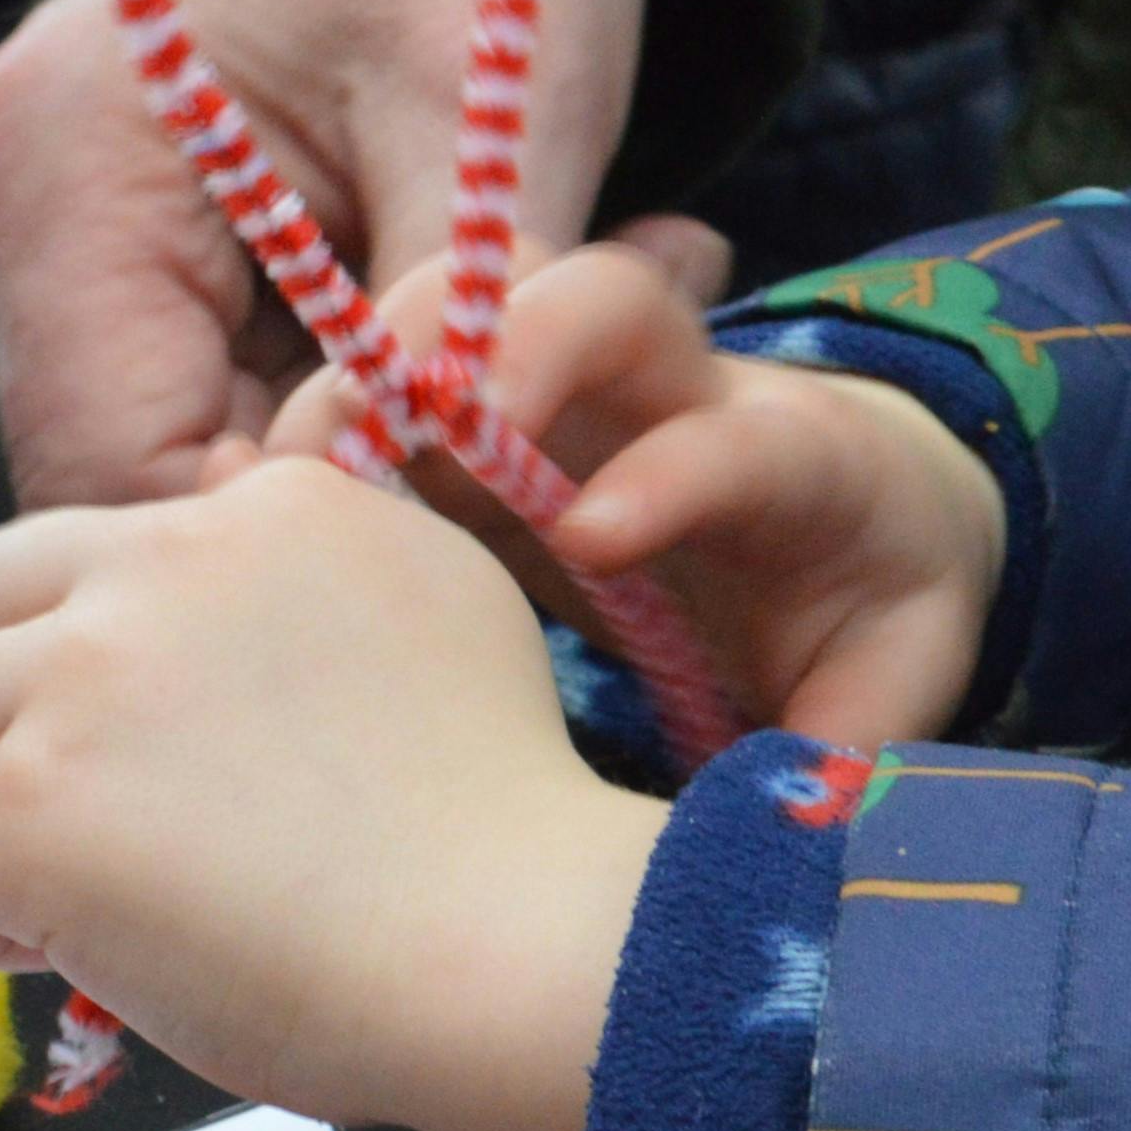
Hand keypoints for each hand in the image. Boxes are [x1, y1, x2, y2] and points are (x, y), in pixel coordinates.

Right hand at [0, 0, 649, 509]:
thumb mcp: (485, 111)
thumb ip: (464, 323)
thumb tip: (471, 496)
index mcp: (56, 169)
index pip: (126, 480)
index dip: (291, 540)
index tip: (457, 530)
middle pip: (138, 490)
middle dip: (336, 508)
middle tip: (524, 476)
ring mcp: (8, 266)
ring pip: (172, 469)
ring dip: (340, 469)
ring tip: (502, 403)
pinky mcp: (62, 285)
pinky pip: (185, 416)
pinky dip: (317, 423)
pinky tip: (430, 377)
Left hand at [0, 452, 662, 1130]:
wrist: (517, 947)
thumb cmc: (502, 833)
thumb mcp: (443, 617)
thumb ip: (317, 579)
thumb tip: (218, 542)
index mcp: (273, 510)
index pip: (105, 552)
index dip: (121, 661)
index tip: (194, 754)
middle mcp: (164, 563)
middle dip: (14, 707)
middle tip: (108, 814)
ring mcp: (87, 679)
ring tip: (101, 899)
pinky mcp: (28, 804)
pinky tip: (83, 954)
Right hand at [268, 244, 1007, 745]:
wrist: (851, 528)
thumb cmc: (864, 619)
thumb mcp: (892, 685)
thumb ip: (851, 745)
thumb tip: (793, 827)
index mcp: (795, 462)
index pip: (735, 441)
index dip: (668, 474)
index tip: (590, 540)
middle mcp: (674, 395)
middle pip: (594, 303)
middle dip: (499, 346)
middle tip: (407, 430)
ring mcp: (568, 395)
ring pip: (472, 315)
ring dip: (379, 373)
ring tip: (293, 472)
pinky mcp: (480, 428)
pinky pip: (394, 385)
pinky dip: (319, 426)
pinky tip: (238, 487)